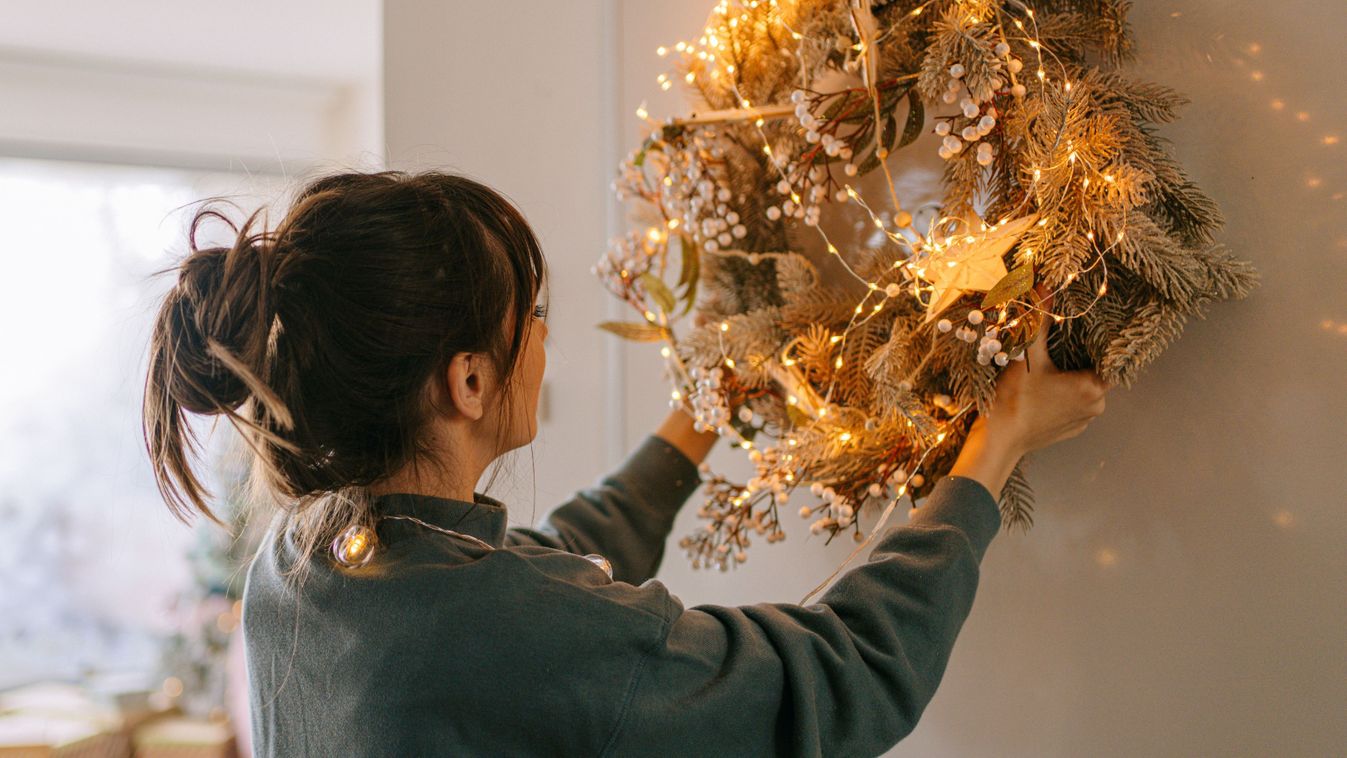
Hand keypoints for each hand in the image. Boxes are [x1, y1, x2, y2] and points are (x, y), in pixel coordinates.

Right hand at [976, 288, 1110, 458]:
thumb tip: (1045, 285)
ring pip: (1085, 390)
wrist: (999, 441)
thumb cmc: (1015, 398)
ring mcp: (1083, 421)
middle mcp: (1096, 406)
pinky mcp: (1070, 431)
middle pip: (1096, 372)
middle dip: (1080, 359)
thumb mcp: (1027, 355)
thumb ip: (1040, 320)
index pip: (1109, 358)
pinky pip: (1074, 406)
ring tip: (1051, 366)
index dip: (1098, 343)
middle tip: (1060, 345)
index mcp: (1092, 386)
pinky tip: (1044, 390)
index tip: (1085, 332)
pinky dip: (1063, 396)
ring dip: (1071, 378)